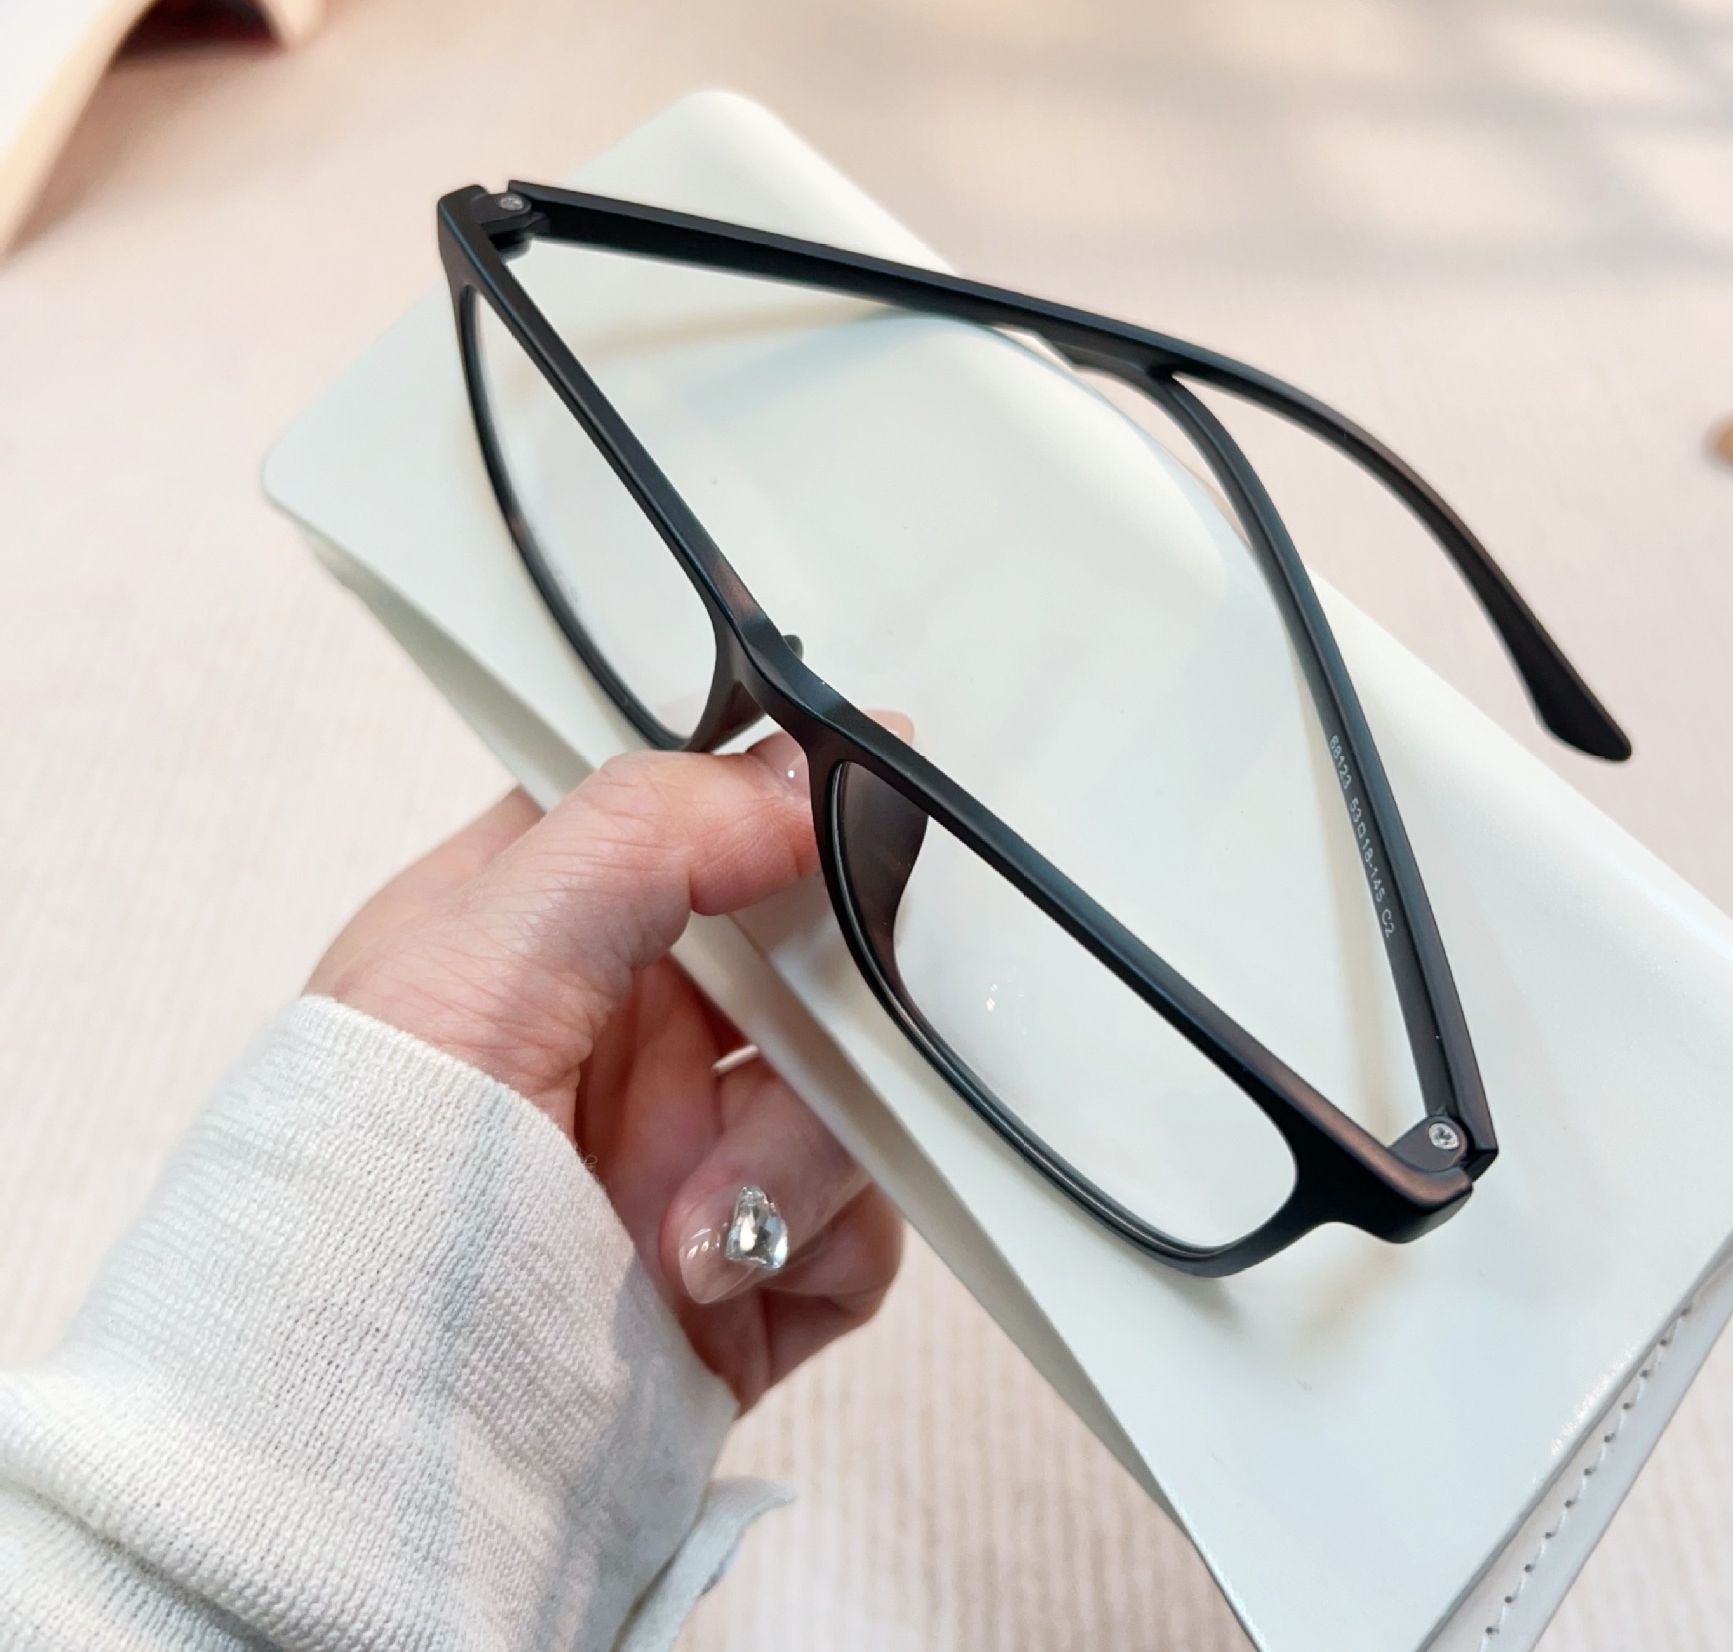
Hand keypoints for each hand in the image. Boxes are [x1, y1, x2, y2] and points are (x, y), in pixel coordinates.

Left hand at [306, 740, 903, 1408]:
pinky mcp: (747, 1266)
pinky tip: (718, 1272)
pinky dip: (818, 1242)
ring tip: (692, 1218)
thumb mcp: (467, 971)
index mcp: (541, 929)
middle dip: (816, 1008)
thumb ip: (637, 839)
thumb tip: (796, 776)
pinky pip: (865, 1216)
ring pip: (847, 1087)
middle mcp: (625, 1033)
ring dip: (794, 1150)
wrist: (354, 1475)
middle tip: (797, 1036)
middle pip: (803, 956)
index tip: (842, 821)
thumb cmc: (349, 1211)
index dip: (778, 812)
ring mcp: (691, 1151)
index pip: (691, 821)